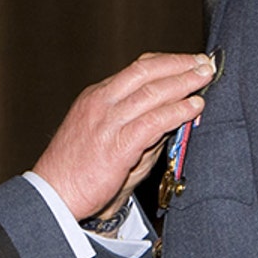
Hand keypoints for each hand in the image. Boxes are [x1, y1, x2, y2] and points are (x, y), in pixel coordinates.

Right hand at [32, 52, 213, 221]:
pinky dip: (176, 112)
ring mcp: (107, 123)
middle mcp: (101, 103)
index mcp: (96, 97)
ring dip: (183, 83)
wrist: (53, 197)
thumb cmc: (77, 172)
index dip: (166, 62)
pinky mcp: (117, 145)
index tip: (188, 61)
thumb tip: (171, 118)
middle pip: (146, 72)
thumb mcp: (106, 137)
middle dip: (179, 65)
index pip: (136, 69)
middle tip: (203, 63)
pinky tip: (193, 108)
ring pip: (152, 93)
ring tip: (204, 79)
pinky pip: (153, 122)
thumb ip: (138, 125)